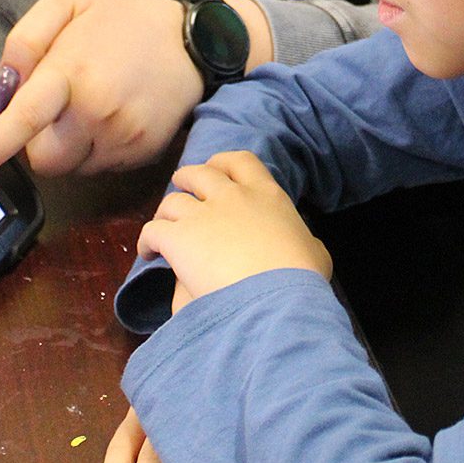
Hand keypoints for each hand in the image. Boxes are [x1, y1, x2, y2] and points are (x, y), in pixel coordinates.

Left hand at [0, 0, 217, 190]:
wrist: (194, 40)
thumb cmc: (122, 22)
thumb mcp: (66, 7)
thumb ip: (23, 42)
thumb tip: (0, 97)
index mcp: (72, 72)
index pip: (20, 121)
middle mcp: (97, 111)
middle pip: (40, 158)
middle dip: (37, 140)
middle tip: (59, 105)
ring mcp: (122, 137)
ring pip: (69, 168)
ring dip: (68, 145)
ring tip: (94, 104)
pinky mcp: (142, 153)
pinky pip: (99, 168)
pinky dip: (96, 148)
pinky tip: (116, 115)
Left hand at [137, 151, 331, 303]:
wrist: (274, 300)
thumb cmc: (301, 280)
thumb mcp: (315, 252)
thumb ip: (304, 239)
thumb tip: (304, 244)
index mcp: (266, 194)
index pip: (242, 162)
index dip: (224, 163)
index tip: (216, 170)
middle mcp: (232, 197)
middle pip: (199, 174)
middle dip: (188, 180)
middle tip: (183, 191)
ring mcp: (203, 215)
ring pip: (172, 201)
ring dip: (166, 212)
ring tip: (163, 226)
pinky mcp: (179, 239)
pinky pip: (153, 231)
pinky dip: (148, 240)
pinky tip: (149, 253)